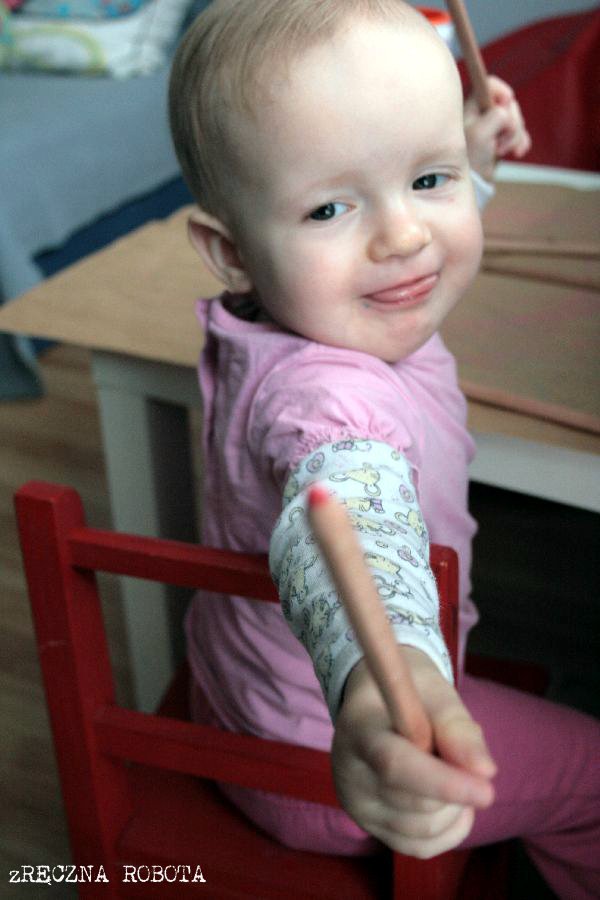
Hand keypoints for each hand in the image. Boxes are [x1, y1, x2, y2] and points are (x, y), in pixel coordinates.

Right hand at [331, 648, 495, 857]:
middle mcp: (348, 772)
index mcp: (358, 729)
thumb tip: (486, 771)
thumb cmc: (410, 691)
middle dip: (455, 788)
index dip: (441, 782)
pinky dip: (449, 828)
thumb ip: (456, 727)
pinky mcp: (368, 826)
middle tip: (460, 754)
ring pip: (422, 830)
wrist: (378, 701)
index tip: (488, 791)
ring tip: (450, 770)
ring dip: (454, 808)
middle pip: (414, 803)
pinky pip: (421, 847)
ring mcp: (356, 804)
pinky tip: (450, 800)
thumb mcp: (434, 693)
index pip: (395, 765)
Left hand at [464, 75, 530, 180]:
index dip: (502, 91)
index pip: (491, 84)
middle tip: (499, 141)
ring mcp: (494, 125)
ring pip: (516, 120)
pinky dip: (521, 142)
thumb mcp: (480, 134)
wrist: (472, 183)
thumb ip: (495, 116)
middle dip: (511, 123)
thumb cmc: (470, 158)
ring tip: (500, 151)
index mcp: (473, 106)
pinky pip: (520, 133)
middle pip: (509, 104)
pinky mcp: (503, 138)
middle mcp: (484, 113)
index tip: (507, 101)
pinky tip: (517, 152)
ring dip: (514, 136)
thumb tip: (506, 110)